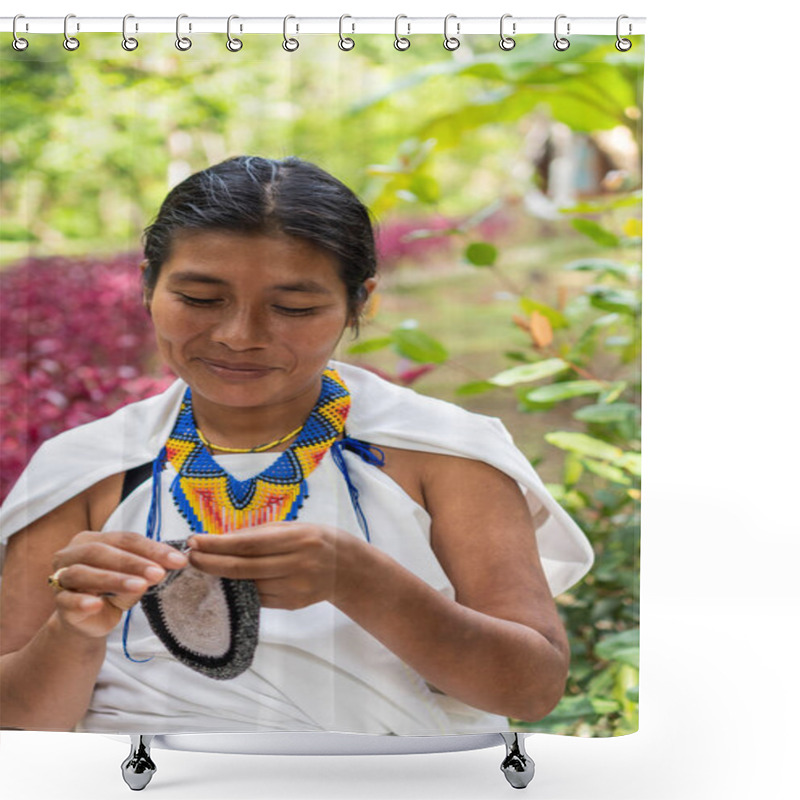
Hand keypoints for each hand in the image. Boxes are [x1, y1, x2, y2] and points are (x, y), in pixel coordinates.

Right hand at [49, 531, 187, 638]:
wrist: (88, 622)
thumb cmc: (112, 592)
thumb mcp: (134, 577)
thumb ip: (148, 568)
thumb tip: (176, 561)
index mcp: (93, 540)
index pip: (126, 539)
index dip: (153, 549)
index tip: (179, 560)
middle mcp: (73, 553)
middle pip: (103, 552)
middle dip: (134, 562)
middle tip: (159, 573)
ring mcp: (62, 577)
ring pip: (84, 573)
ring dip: (114, 579)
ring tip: (139, 586)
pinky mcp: (59, 602)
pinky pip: (67, 600)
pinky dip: (81, 601)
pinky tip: (96, 605)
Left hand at [186, 523, 365, 609]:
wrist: (350, 569)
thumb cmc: (319, 540)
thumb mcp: (295, 527)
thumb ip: (261, 534)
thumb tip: (221, 538)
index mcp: (298, 539)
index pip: (248, 544)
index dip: (218, 544)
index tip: (195, 541)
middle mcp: (297, 564)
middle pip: (243, 568)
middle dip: (211, 563)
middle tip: (190, 558)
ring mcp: (294, 588)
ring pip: (247, 586)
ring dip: (221, 578)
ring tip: (202, 568)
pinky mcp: (291, 604)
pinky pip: (257, 598)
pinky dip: (238, 590)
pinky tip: (225, 582)